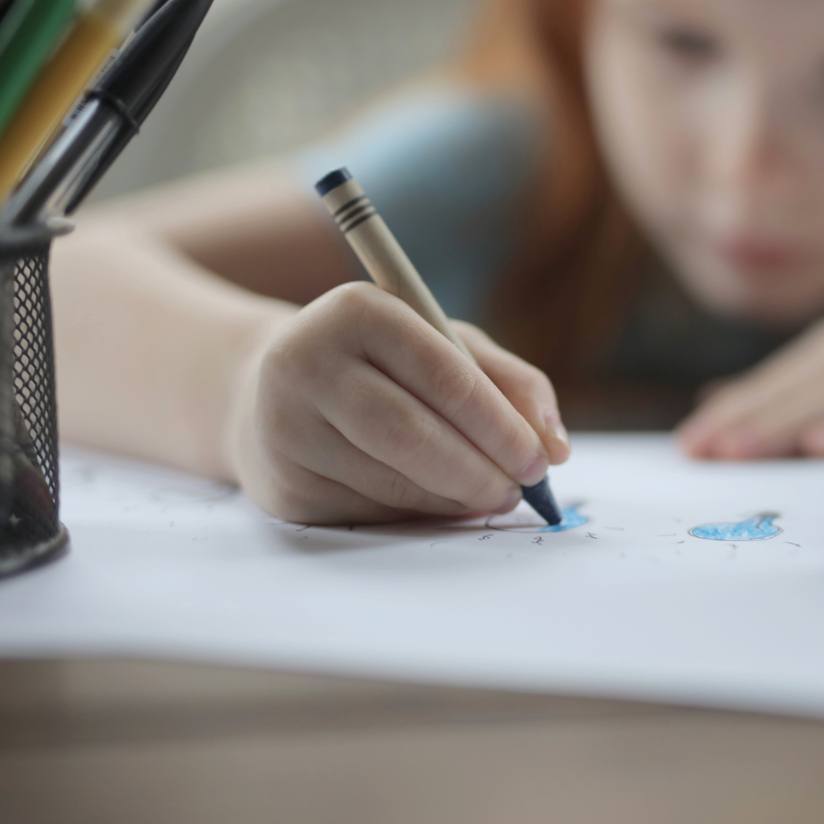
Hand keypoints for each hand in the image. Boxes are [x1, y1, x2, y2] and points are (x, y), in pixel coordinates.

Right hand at [226, 282, 571, 523]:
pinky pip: (368, 510)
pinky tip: (435, 501)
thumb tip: (556, 445)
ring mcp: (284, 426)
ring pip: (391, 480)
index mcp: (357, 310)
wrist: (267, 394)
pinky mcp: (280, 485)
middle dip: (480, 471)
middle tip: (519, 492)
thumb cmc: (382, 364)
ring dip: (454, 499)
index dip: (500, 425)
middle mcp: (307, 362)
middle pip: (412, 434)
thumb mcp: (445, 345)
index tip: (541, 460)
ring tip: (487, 495)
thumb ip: (509, 382)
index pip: (444, 375)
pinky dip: (416, 512)